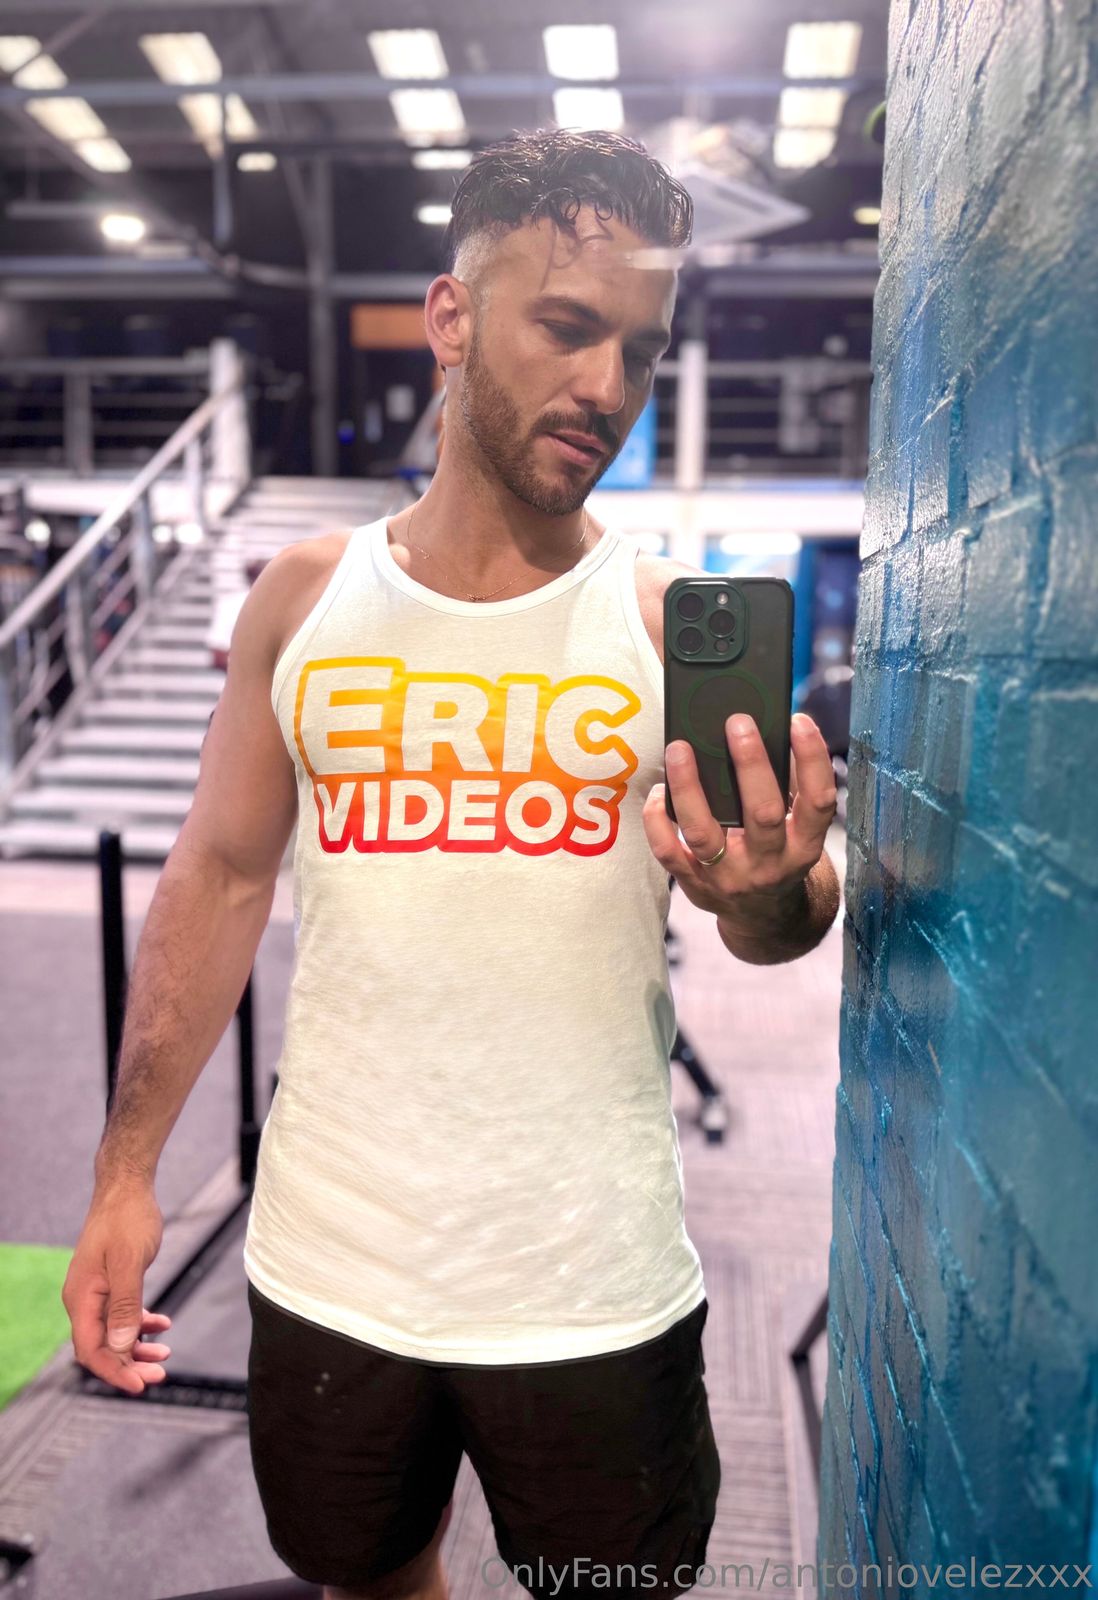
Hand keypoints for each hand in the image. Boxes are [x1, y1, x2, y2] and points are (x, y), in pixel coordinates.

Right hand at [62, 1186, 172, 1394]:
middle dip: (129, 1364)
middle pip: (102, 1346)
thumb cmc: (127, 1219)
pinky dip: (141, 1323)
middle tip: (160, 1374)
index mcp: (81, 1297)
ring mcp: (96, 1291)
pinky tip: (163, 1324)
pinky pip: (122, 1314)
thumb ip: (125, 1304)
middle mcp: (83, 1298)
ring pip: (113, 1332)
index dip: (114, 1371)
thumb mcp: (130, 1262)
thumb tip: (119, 1345)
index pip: (91, 1349)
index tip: (141, 1385)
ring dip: (137, 1346)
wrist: (126, 1187)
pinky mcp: (111, 1282)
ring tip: (165, 1354)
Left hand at [642, 712, 837, 923]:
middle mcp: (770, 865)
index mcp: (805, 845)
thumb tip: (766, 729)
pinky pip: (668, 852)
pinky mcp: (695, 886)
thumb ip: (788, 785)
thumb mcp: (798, 829)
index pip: (818, 802)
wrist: (764, 918)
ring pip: (703, 833)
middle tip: (737, 722)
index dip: (812, 759)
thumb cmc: (779, 853)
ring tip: (679, 748)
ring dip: (689, 787)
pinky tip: (659, 792)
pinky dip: (657, 820)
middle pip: (762, 814)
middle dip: (750, 765)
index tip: (799, 721)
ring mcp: (729, 878)